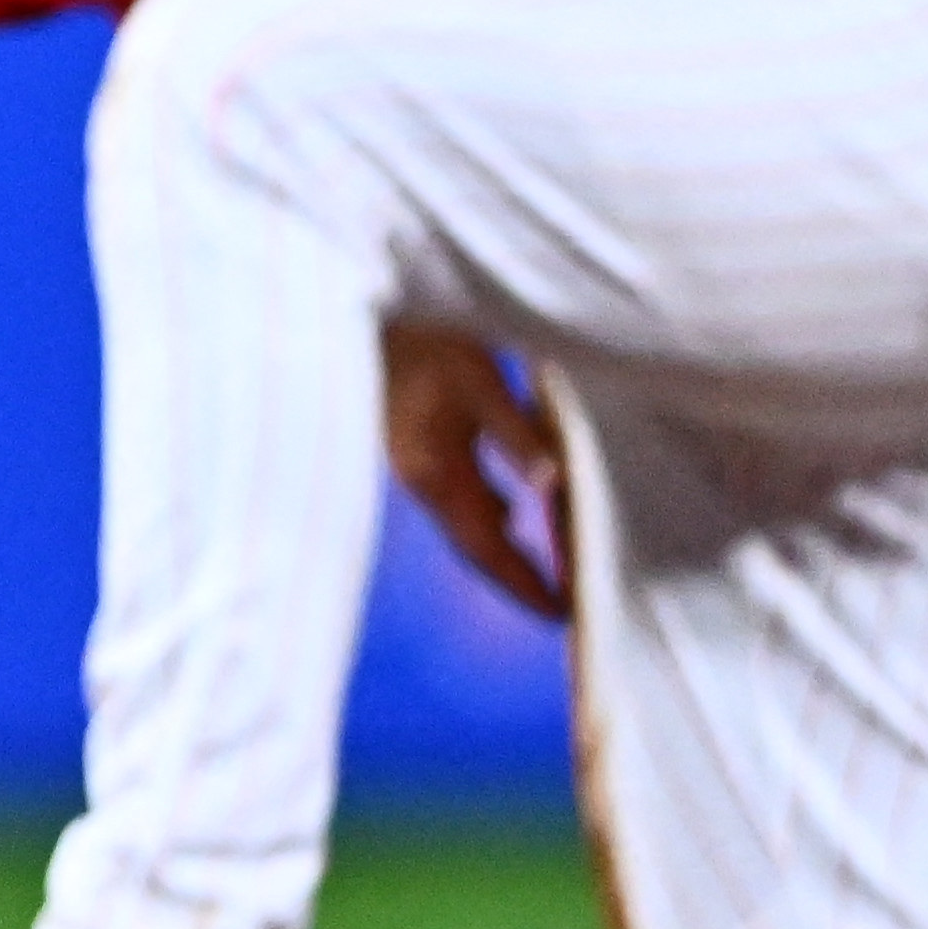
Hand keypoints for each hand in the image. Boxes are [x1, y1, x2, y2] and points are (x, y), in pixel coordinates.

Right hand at [384, 326, 570, 619]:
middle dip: (515, 578)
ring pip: (465, 525)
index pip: (486, 544)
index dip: (522, 581)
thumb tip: (551, 485)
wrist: (365, 317)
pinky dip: (490, 520)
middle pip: (474, 545)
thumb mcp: (478, 380)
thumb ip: (513, 433)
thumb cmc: (427, 341)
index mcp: (437, 472)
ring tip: (545, 572)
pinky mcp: (417, 451)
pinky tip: (510, 515)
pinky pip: (458, 500)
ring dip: (502, 552)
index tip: (562, 612)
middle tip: (560, 607)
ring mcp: (416, 468)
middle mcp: (423, 480)